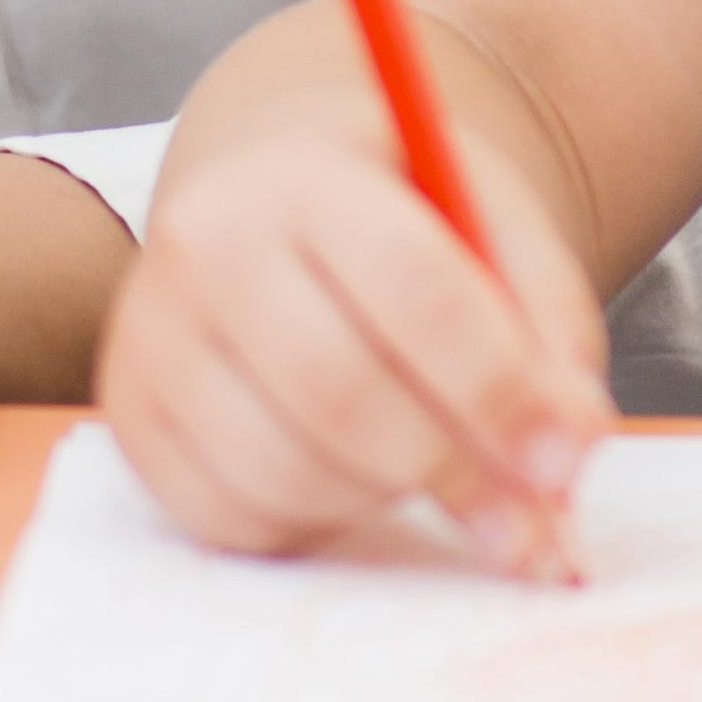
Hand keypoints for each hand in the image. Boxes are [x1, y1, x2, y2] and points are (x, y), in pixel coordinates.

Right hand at [98, 126, 611, 569]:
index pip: (415, 291)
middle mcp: (205, 246)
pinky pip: (231, 519)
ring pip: (285, 470)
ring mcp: (150, 337)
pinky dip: (313, 523)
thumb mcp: (491, 221)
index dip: (500, 390)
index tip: (567, 458)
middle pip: (342, 394)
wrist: (273, 196)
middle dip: (452, 471)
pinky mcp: (132, 420)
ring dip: (385, 499)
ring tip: (425, 464)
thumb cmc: (397, 215)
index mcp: (305, 178)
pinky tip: (347, 474)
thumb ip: (547, 324)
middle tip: (525, 519)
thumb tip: (569, 450)